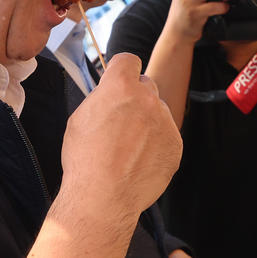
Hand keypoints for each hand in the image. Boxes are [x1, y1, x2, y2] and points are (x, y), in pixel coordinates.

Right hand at [60, 53, 180, 217]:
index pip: (129, 60)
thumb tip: (111, 94)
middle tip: (122, 119)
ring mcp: (165, 122)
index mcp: (120, 87)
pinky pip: (167, 136)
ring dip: (148, 121)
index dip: (122, 69)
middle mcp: (147, 99)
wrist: (104, 196)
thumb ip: (102, 99)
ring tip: (129, 147)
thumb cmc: (85, 159)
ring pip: (158, 112)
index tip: (120, 78)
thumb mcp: (81, 118)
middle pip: (146, 85)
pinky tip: (140, 160)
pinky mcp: (175, 144)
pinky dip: (157, 144)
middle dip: (136, 97)